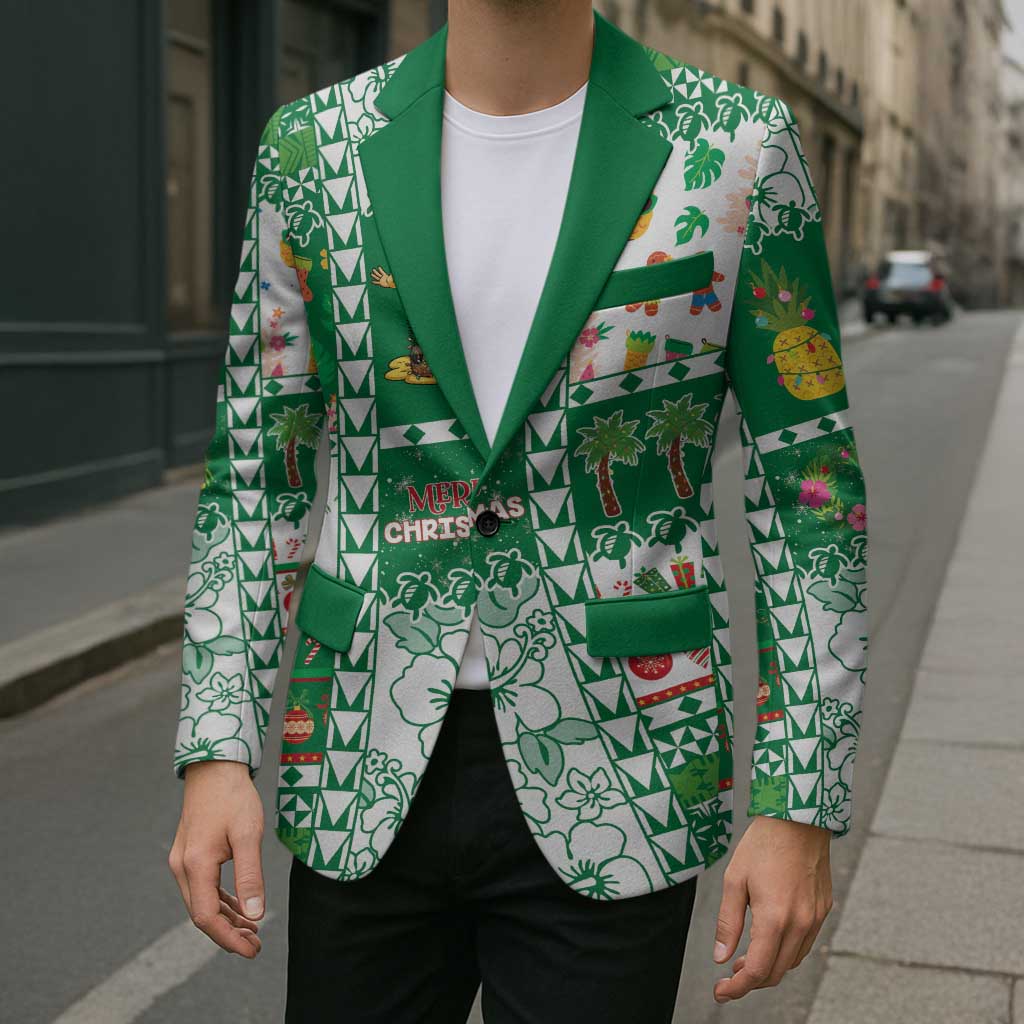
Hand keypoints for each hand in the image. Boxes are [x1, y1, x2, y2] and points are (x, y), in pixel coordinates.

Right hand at [168, 760, 265, 957]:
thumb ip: (250, 876)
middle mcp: (182, 867)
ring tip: (252, 931)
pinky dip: (221, 901)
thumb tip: (255, 915)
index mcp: (195, 865)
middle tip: (256, 946)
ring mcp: (182, 860)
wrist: (215, 767)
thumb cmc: (234, 798)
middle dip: (229, 934)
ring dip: (226, 919)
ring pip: (202, 902)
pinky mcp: (189, 853)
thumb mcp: (249, 835)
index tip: (252, 950)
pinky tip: (239, 908)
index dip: (228, 939)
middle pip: (202, 914)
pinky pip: (203, 887)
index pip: (207, 917)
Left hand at [712, 815, 833, 1002]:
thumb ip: (728, 922)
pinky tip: (769, 939)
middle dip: (751, 980)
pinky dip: (785, 952)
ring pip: (792, 961)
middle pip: (776, 972)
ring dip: (769, 966)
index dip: (737, 987)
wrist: (798, 819)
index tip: (721, 991)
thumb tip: (721, 957)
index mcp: (775, 918)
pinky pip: (805, 944)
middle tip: (729, 974)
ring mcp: (815, 918)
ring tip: (745, 956)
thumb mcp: (734, 880)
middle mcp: (800, 924)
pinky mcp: (823, 910)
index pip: (757, 970)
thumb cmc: (762, 845)